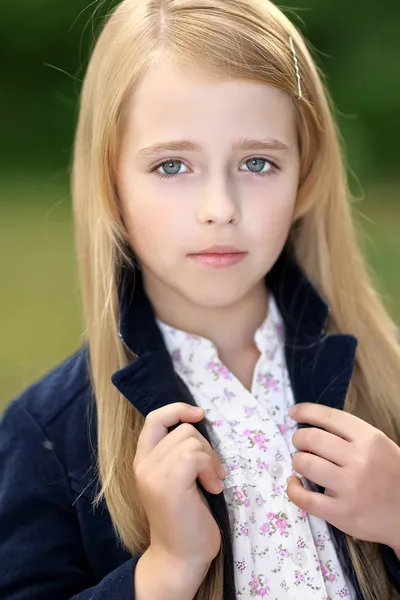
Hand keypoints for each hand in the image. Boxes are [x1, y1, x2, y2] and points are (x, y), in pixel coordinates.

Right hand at [133, 403, 225, 569]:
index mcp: (143, 460)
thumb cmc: (186, 518)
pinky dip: (210, 469)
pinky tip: (213, 489)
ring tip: (212, 483)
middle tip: (211, 474)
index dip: (178, 409)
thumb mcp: (178, 478)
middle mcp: (143, 464)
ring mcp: (153, 474)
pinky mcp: (167, 485)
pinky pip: (195, 456)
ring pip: (192, 441)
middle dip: (206, 447)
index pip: (155, 418)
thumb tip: (199, 423)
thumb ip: (178, 453)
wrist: (180, 557)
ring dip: (211, 460)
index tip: (199, 414)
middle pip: (183, 429)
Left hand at [287, 403, 399, 549]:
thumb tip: (311, 424)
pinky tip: (295, 484)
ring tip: (303, 464)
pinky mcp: (342, 513)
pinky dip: (293, 489)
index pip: (329, 417)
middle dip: (299, 438)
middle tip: (300, 444)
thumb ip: (350, 435)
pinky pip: (304, 498)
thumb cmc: (391, 476)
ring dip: (297, 461)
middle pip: (311, 438)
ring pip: (305, 464)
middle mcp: (360, 459)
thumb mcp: (379, 446)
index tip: (293, 413)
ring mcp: (350, 487)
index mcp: (369, 438)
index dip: (305, 411)